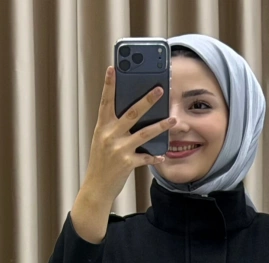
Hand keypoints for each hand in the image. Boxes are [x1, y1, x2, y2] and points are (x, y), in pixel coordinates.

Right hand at [83, 67, 176, 206]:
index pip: (105, 102)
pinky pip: (146, 157)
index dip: (109, 85)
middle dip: (147, 100)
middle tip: (159, 89)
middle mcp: (110, 136)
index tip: (112, 68)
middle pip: (131, 113)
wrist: (96, 188)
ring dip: (160, 126)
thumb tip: (131, 113)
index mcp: (102, 127)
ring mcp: (119, 149)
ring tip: (173, 120)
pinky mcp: (127, 163)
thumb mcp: (102, 141)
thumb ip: (113, 127)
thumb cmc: (101, 163)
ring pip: (144, 133)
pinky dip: (155, 156)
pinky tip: (163, 154)